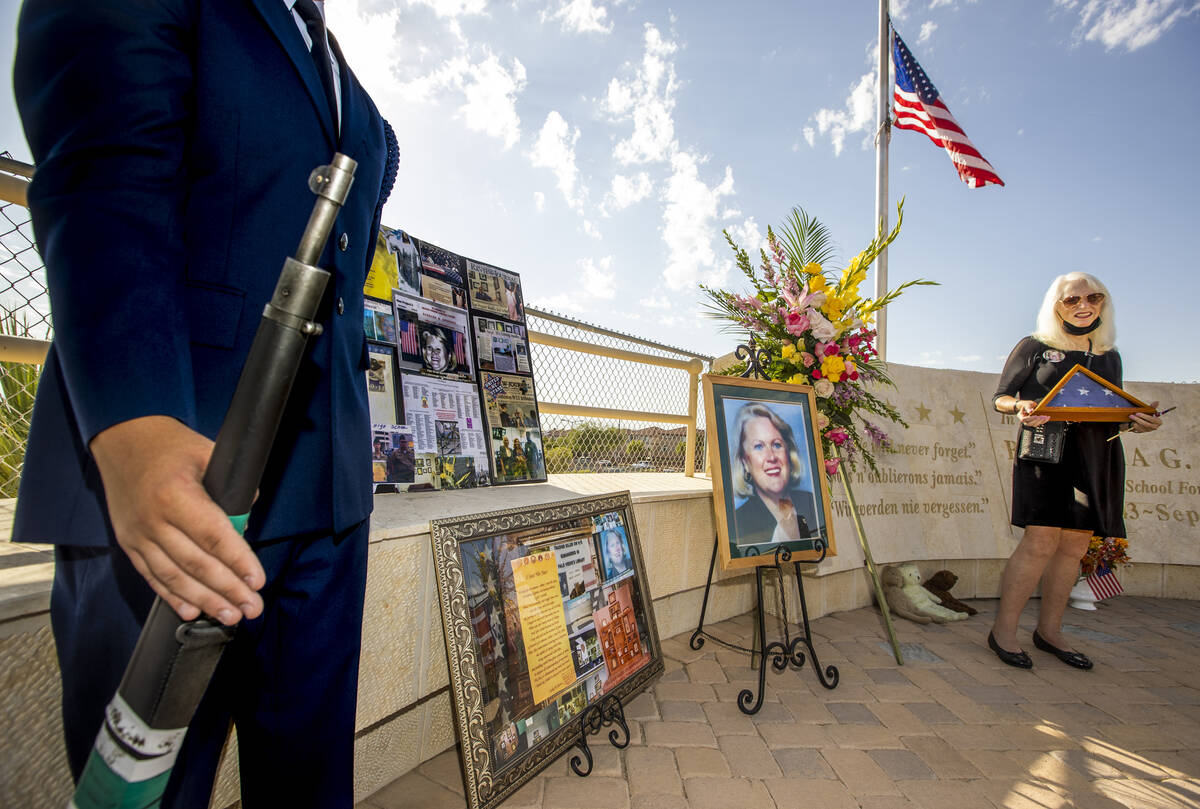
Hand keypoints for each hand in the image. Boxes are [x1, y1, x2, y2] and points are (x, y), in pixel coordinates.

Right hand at [90, 416, 264, 623]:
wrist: (121, 439)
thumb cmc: (169, 445)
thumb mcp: (208, 453)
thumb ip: (233, 487)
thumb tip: (247, 519)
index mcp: (176, 495)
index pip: (214, 536)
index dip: (238, 561)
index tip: (258, 581)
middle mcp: (154, 519)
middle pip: (197, 564)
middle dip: (228, 590)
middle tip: (252, 608)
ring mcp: (138, 534)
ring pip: (175, 576)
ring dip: (205, 600)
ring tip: (230, 616)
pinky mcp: (128, 542)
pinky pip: (152, 575)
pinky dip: (172, 596)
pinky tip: (192, 611)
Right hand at [1014, 400, 1049, 427]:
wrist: (1028, 406)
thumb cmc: (1027, 405)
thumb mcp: (1026, 404)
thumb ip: (1027, 407)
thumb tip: (1030, 411)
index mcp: (1021, 416)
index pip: (1024, 419)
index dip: (1030, 418)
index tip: (1036, 416)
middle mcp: (1025, 421)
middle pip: (1030, 423)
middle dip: (1037, 420)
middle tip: (1042, 416)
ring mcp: (1030, 422)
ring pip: (1035, 425)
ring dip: (1041, 421)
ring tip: (1045, 417)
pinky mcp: (1034, 423)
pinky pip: (1039, 423)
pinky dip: (1044, 421)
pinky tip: (1047, 418)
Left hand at [1128, 401, 1162, 432]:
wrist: (1141, 420)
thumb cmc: (1147, 414)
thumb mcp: (1150, 411)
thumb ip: (1153, 407)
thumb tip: (1157, 401)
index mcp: (1158, 422)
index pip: (1153, 420)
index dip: (1145, 417)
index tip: (1138, 413)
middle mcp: (1154, 427)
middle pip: (1146, 424)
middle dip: (1139, 419)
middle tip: (1134, 414)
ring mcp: (1148, 430)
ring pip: (1141, 426)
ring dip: (1136, 421)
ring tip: (1131, 416)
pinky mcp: (1142, 431)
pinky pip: (1138, 428)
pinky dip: (1134, 424)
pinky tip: (1132, 420)